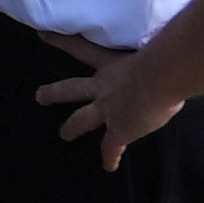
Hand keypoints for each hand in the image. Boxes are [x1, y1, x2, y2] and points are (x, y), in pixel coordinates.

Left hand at [42, 38, 182, 167]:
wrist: (161, 76)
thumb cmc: (161, 57)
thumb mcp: (148, 50)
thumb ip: (148, 54)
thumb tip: (165, 50)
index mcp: (110, 64)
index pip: (81, 49)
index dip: (61, 41)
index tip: (40, 35)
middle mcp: (104, 86)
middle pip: (71, 88)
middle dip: (54, 93)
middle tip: (39, 96)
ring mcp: (108, 109)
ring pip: (81, 119)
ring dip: (71, 127)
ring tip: (63, 134)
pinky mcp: (119, 130)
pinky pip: (111, 147)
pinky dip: (110, 158)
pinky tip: (108, 167)